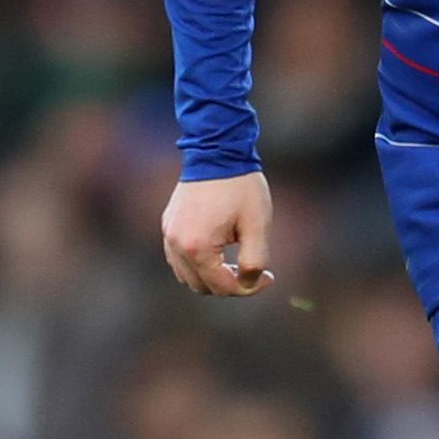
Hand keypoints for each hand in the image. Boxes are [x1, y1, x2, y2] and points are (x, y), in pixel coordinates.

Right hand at [161, 172, 275, 296]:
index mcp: (197, 247)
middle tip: (253, 271)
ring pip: (187, 277)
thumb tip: (249, 283)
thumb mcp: (257, 226)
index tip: (269, 276)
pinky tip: (217, 251)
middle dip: (229, 285)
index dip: (250, 287)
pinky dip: (197, 264)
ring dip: (211, 277)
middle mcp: (177, 244)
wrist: (217, 151)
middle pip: (203, 287)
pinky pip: (178, 259)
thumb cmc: (240, 187)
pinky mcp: (168, 225)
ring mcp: (169, 235)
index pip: (222, 287)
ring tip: (233, 262)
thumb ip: (254, 261)